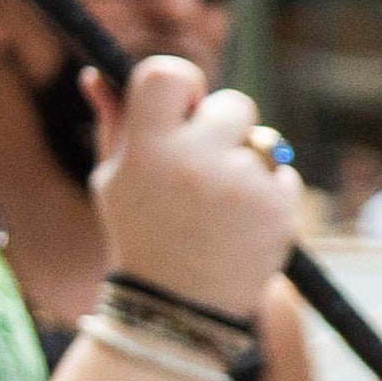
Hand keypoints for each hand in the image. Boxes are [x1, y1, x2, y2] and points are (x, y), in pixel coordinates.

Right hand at [87, 58, 305, 323]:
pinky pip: (284, 176)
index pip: (167, 73)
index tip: (186, 107)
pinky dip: (269, 194)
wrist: (178, 307)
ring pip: (264, 142)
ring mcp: (241, 184)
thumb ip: (114, 124)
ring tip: (217, 206)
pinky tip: (239, 225)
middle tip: (205, 166)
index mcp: (146, 149)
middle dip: (225, 128)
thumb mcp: (114, 181)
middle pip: (233, 103)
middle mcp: (194, 161)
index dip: (185, 84)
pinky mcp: (278, 208)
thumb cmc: (142, 234)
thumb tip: (97, 75)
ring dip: (247, 164)